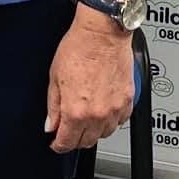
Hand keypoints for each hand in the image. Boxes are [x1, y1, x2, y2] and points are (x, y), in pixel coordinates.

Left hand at [44, 15, 136, 152]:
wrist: (103, 33)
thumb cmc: (79, 48)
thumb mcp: (55, 78)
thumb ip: (53, 106)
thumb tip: (51, 124)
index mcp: (75, 111)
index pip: (67, 142)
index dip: (58, 145)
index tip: (56, 142)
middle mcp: (97, 114)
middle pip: (86, 142)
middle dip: (75, 138)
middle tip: (69, 128)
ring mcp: (114, 109)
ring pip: (104, 134)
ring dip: (94, 131)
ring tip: (86, 117)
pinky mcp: (128, 100)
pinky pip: (120, 121)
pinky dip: (111, 120)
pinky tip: (103, 109)